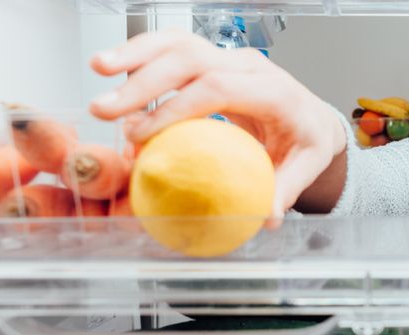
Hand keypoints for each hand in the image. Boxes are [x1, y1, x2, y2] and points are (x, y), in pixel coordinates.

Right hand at [89, 29, 346, 225]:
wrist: (311, 117)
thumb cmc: (305, 141)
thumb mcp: (306, 166)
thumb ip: (286, 189)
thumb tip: (266, 216)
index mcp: (273, 90)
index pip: (219, 88)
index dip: (177, 108)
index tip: (143, 134)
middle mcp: (249, 66)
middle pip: (191, 59)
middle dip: (144, 81)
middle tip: (106, 110)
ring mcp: (229, 57)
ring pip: (179, 43)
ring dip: (135, 54)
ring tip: (98, 69)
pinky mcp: (212, 58)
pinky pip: (174, 47)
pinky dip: (141, 53)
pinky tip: (111, 65)